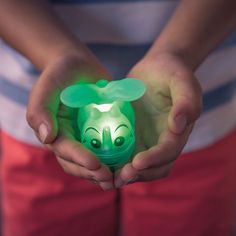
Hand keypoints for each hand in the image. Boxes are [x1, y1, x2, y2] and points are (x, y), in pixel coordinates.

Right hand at [26, 52, 113, 190]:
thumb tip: (47, 138)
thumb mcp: (47, 87)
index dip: (79, 159)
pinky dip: (114, 160)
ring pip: (91, 162)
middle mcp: (70, 139)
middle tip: (109, 178)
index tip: (96, 164)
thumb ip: (41, 111)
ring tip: (118, 179)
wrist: (78, 66)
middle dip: (92, 173)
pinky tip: (125, 164)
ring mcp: (86, 136)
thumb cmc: (60, 75)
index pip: (66, 151)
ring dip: (102, 173)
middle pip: (78, 163)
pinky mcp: (100, 131)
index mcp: (55, 133)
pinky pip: (106, 149)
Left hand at [115, 52, 201, 186]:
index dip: (154, 160)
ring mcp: (147, 140)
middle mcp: (163, 140)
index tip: (137, 162)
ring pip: (140, 166)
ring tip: (109, 178)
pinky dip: (116, 164)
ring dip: (127, 174)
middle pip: (156, 166)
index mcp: (177, 130)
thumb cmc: (170, 72)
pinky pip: (125, 155)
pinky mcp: (133, 136)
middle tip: (119, 177)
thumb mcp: (182, 81)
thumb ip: (186, 102)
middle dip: (139, 174)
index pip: (168, 151)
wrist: (156, 69)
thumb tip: (179, 127)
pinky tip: (102, 165)